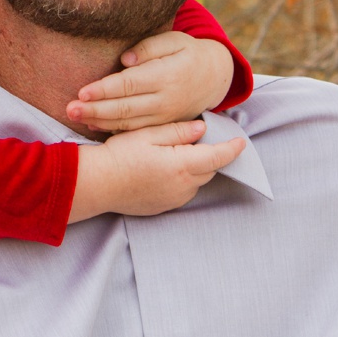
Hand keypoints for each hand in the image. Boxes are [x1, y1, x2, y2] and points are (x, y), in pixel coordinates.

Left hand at [67, 32, 232, 132]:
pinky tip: (94, 125)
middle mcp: (165, 100)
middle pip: (124, 107)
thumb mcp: (176, 40)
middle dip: (94, 109)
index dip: (105, 90)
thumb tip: (125, 59)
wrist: (215, 78)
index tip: (82, 91)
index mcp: (167, 76)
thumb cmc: (189, 53)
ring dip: (99, 121)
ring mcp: (164, 116)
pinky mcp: (162, 125)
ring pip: (127, 122)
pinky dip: (113, 129)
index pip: (130, 84)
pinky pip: (135, 130)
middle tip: (69, 109)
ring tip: (75, 117)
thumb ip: (150, 47)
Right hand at [68, 118, 248, 220]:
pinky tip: (169, 169)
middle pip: (210, 170)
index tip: (241, 142)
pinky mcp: (162, 207)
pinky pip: (183, 192)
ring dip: (198, 168)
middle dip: (213, 156)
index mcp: (183, 165)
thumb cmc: (120, 155)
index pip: (218, 157)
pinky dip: (184, 180)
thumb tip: (202, 130)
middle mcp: (183, 186)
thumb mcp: (149, 135)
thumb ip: (179, 132)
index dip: (232, 149)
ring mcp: (173, 199)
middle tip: (207, 140)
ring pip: (197, 182)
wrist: (96, 184)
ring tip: (184, 153)